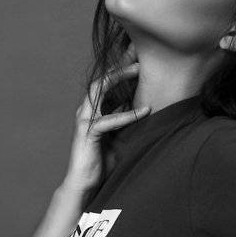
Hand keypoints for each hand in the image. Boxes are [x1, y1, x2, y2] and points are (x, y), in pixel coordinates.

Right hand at [63, 51, 149, 194]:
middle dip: (120, 63)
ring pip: (99, 90)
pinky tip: (144, 111)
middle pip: (103, 78)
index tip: (140, 54)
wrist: (86, 184)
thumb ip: (128, 121)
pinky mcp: (87, 134)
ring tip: (138, 70)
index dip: (123, 67)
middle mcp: (88, 110)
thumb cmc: (104, 161)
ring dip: (119, 78)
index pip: (110, 82)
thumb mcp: (121, 136)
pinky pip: (108, 120)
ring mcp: (85, 120)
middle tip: (139, 52)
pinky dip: (127, 115)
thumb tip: (150, 107)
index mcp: (96, 109)